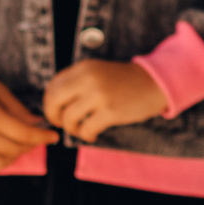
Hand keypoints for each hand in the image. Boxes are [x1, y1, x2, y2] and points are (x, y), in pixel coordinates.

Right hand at [0, 63, 58, 173]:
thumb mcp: (2, 91)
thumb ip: (20, 112)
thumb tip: (39, 126)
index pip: (24, 134)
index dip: (42, 137)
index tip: (54, 136)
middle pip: (13, 149)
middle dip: (31, 145)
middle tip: (38, 138)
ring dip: (14, 157)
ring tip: (20, 146)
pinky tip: (4, 153)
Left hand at [43, 58, 167, 140]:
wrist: (154, 82)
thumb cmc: (123, 82)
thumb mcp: (97, 73)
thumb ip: (77, 83)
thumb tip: (53, 102)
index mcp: (83, 68)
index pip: (52, 86)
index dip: (50, 103)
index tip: (57, 111)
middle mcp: (88, 79)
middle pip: (54, 102)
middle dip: (53, 117)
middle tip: (62, 123)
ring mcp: (99, 94)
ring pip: (68, 118)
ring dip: (71, 129)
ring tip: (81, 129)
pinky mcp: (111, 111)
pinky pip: (86, 129)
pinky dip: (86, 136)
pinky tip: (92, 135)